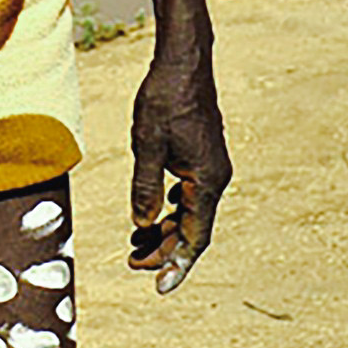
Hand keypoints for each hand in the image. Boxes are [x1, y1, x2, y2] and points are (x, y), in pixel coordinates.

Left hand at [128, 50, 230, 293]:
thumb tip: (141, 225)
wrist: (184, 60)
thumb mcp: (147, 145)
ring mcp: (211, 166)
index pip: (194, 237)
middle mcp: (215, 178)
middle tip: (132, 262)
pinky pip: (189, 194)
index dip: (176, 264)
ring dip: (165, 229)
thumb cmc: (165, 98)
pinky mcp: (203, 155)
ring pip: (189, 212)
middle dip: (164, 249)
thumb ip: (145, 188)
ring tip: (135, 244)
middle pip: (192, 228)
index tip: (159, 287)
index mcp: (207, 180)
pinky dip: (169, 208)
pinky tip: (151, 212)